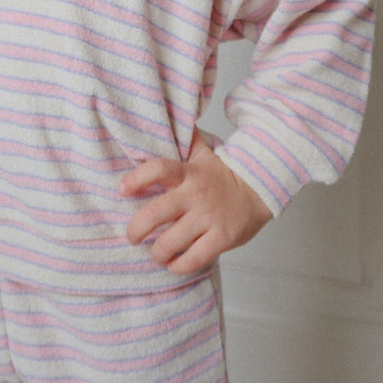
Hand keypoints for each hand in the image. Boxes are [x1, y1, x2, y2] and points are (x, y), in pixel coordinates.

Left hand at [118, 128, 272, 275]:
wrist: (261, 189)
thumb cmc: (225, 174)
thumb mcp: (204, 154)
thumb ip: (185, 142)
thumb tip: (168, 117)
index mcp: (189, 174)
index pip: (158, 169)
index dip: (136, 178)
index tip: (121, 190)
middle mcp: (195, 196)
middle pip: (156, 213)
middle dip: (137, 229)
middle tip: (132, 236)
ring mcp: (208, 218)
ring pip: (172, 241)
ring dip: (157, 252)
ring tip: (155, 254)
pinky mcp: (222, 238)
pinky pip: (194, 258)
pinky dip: (179, 265)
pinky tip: (173, 264)